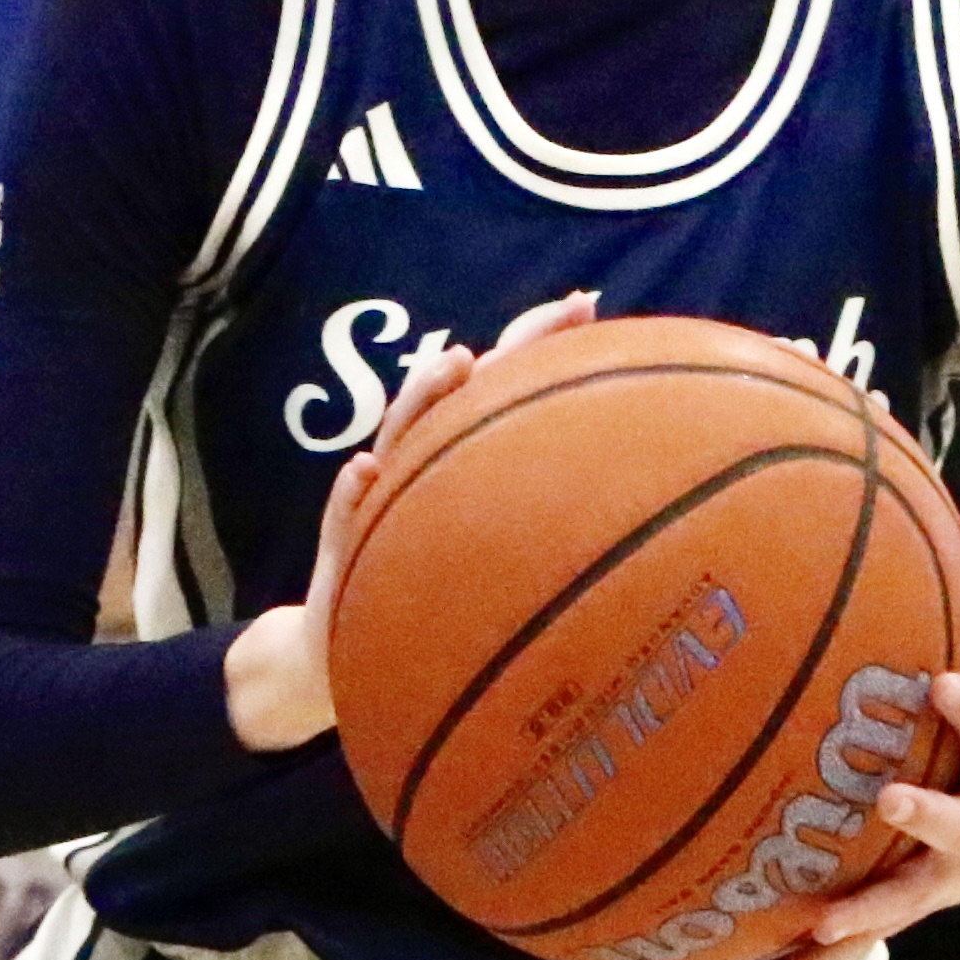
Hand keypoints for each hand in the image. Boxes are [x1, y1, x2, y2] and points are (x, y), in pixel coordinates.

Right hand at [225, 290, 601, 752]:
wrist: (342, 655)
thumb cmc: (428, 600)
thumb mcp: (483, 562)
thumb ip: (528, 520)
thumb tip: (619, 501)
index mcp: (455, 460)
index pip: (500, 388)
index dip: (539, 342)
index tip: (588, 304)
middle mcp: (418, 464)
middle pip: (455, 393)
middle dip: (508, 346)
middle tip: (556, 311)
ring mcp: (377, 501)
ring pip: (400, 439)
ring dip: (423, 399)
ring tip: (453, 367)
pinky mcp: (340, 547)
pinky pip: (342, 517)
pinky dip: (349, 493)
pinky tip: (364, 472)